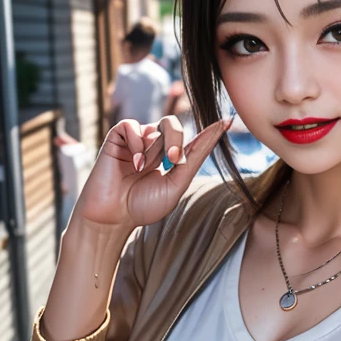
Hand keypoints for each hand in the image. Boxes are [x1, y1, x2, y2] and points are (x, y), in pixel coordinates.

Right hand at [73, 115, 230, 232]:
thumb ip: (194, 158)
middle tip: (171, 160)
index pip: (192, 140)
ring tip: (142, 169)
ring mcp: (136, 141)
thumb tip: (218, 130)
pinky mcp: (116, 138)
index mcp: (170, 159)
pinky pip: (131, 125)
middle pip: (174, 125)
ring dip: (153, 149)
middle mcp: (154, 147)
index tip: (227, 122)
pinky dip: (136, 143)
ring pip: (155, 126)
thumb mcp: (176, 184)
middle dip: (175, 140)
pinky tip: (133, 163)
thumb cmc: (143, 206)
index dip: (209, 132)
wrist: (113, 217)